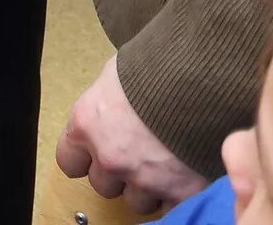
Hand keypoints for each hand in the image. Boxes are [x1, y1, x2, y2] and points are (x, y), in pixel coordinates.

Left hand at [56, 57, 206, 214]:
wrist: (204, 78)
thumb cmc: (159, 64)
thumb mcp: (118, 74)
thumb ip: (107, 101)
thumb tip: (111, 106)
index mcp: (87, 125)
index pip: (69, 162)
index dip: (86, 159)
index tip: (97, 154)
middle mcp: (110, 158)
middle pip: (104, 186)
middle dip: (120, 174)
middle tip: (141, 153)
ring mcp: (145, 179)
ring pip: (139, 201)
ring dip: (150, 187)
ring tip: (168, 161)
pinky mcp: (180, 192)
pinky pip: (171, 208)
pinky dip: (178, 197)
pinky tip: (187, 175)